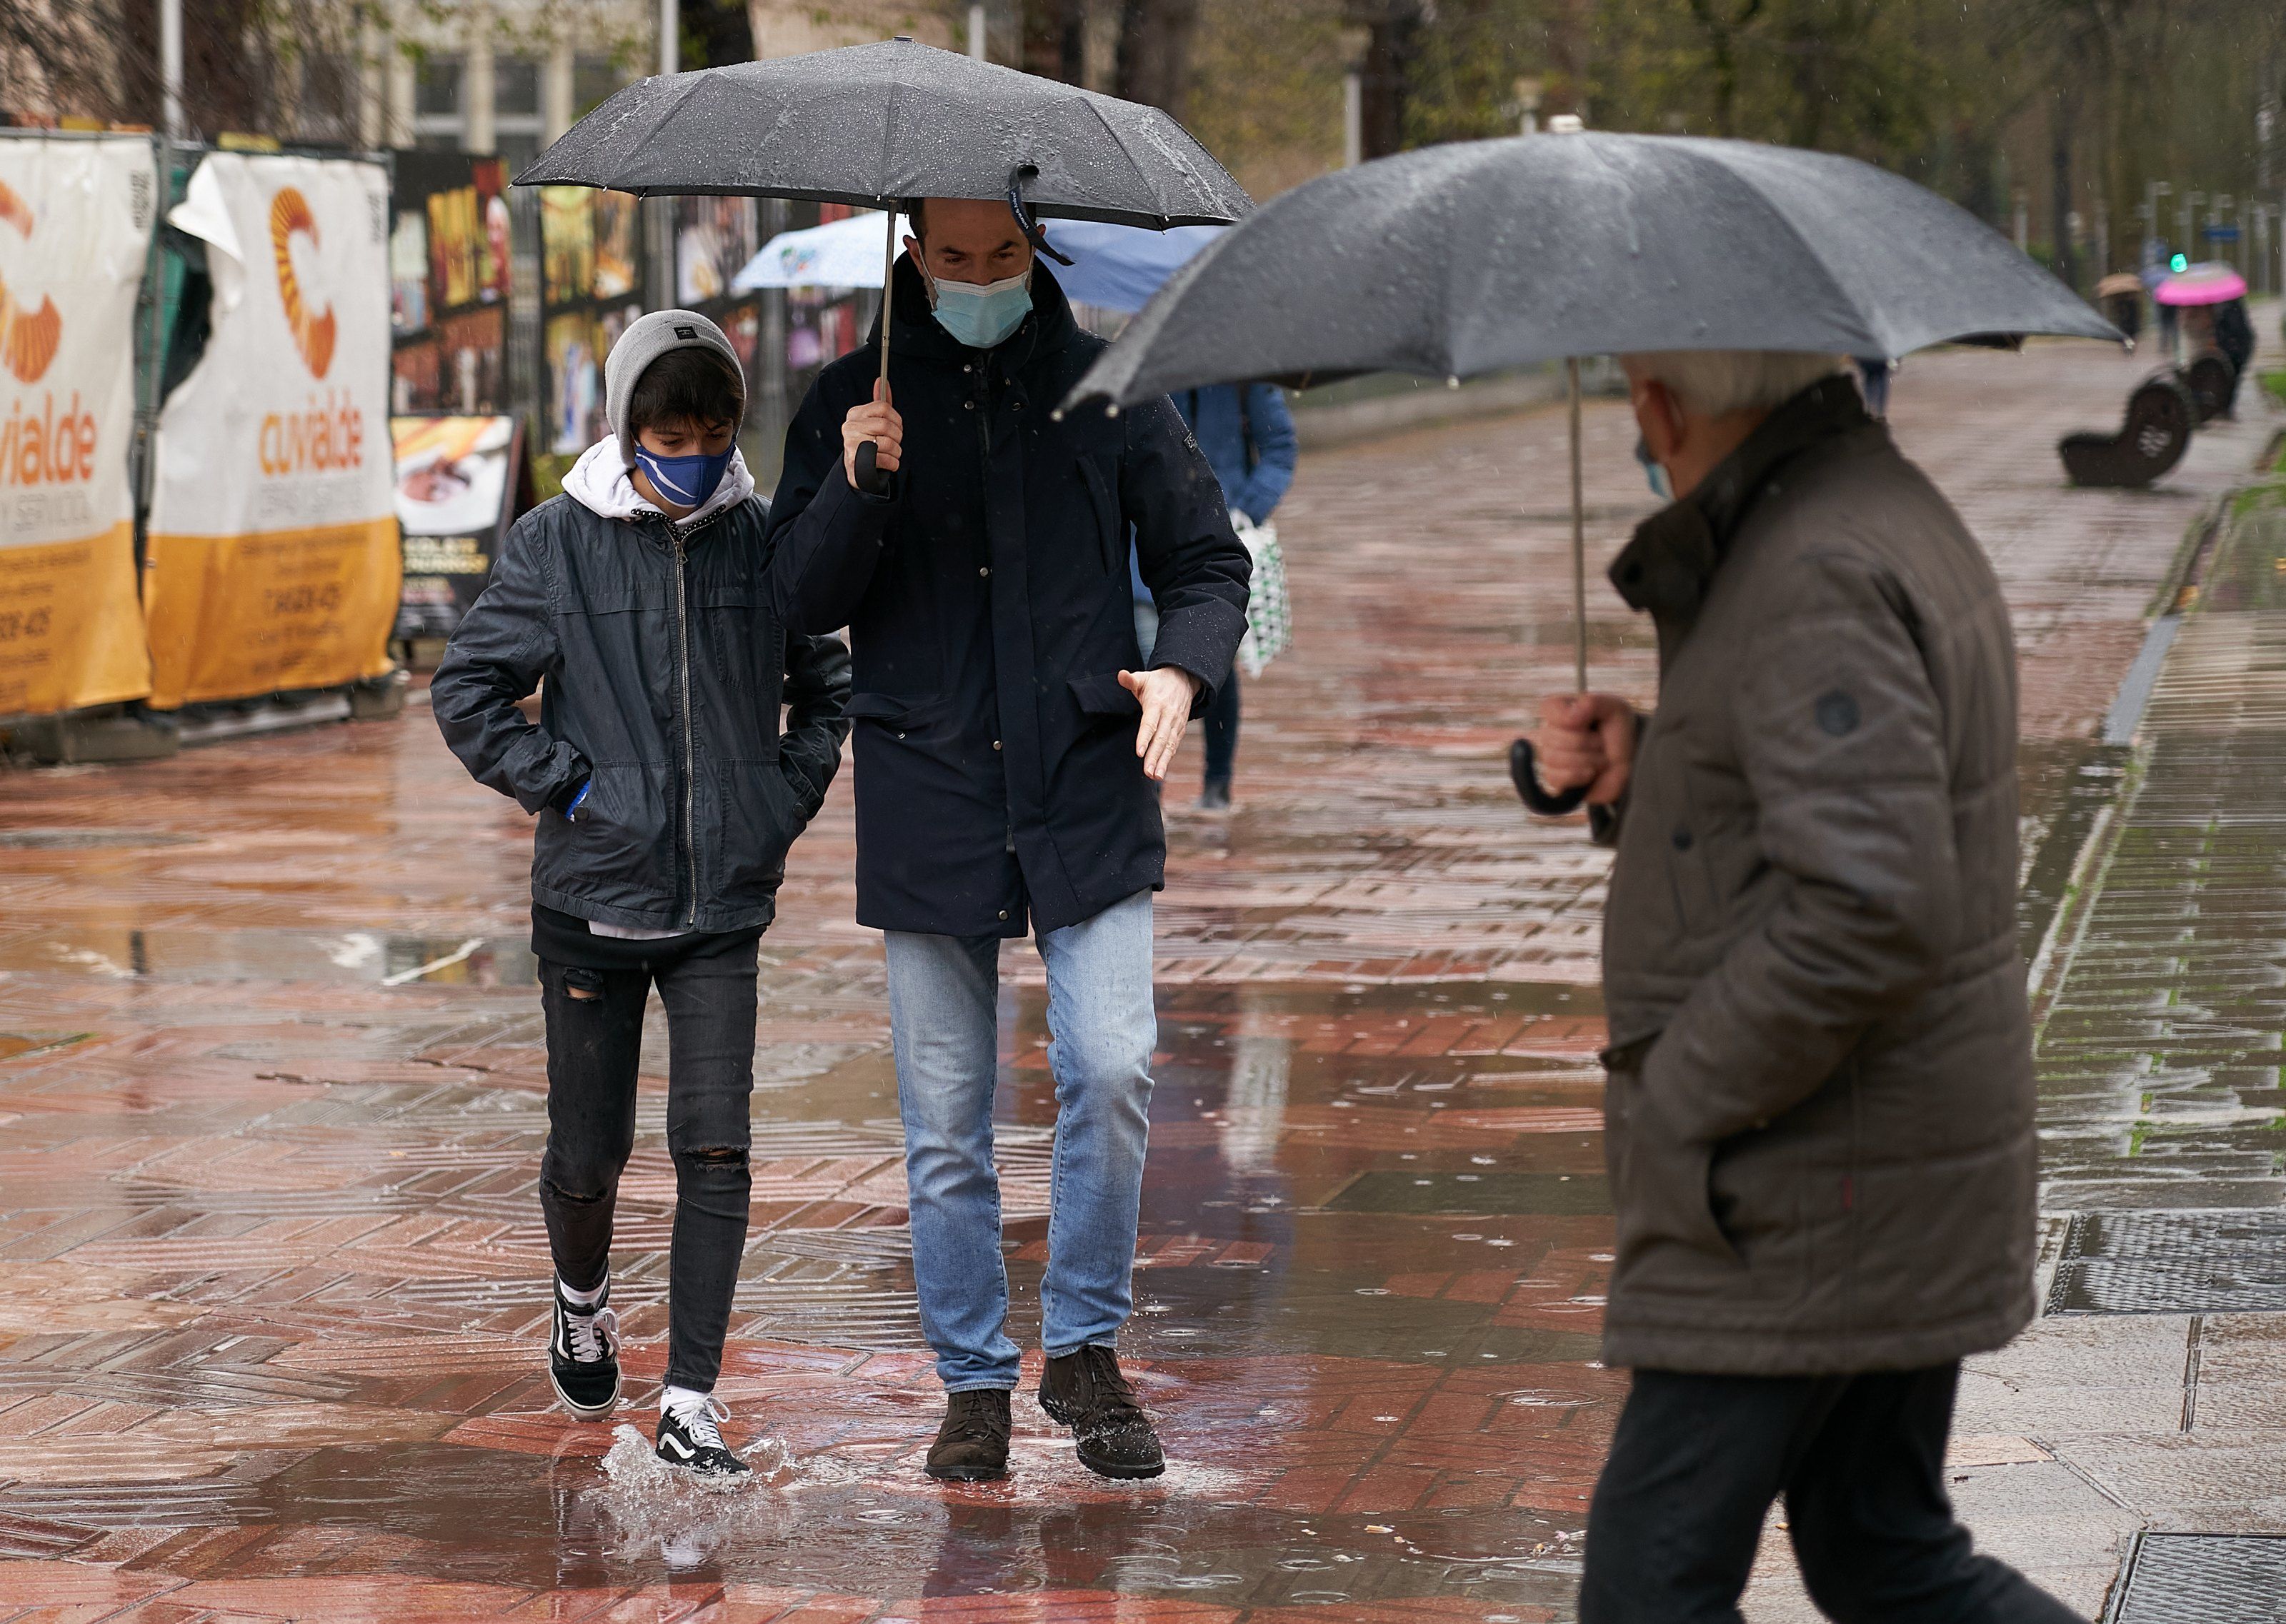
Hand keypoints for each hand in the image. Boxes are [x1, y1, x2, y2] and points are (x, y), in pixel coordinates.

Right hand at [841, 379, 901, 489]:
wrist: (857, 471)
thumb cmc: (869, 443)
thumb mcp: (873, 422)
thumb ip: (879, 404)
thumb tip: (882, 380)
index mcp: (855, 414)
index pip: (883, 407)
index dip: (896, 419)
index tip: (896, 427)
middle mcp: (850, 426)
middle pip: (887, 425)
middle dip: (898, 437)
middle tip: (894, 443)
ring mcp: (851, 444)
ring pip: (888, 443)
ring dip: (896, 452)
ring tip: (891, 455)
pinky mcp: (857, 461)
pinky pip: (886, 459)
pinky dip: (893, 464)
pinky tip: (888, 464)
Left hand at [1120, 666, 1202, 781]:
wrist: (1183, 679)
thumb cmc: (1158, 682)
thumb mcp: (1144, 677)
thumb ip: (1131, 679)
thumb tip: (1121, 675)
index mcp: (1157, 704)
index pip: (1150, 723)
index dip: (1145, 738)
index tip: (1139, 752)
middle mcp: (1168, 715)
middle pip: (1161, 738)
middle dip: (1155, 757)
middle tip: (1148, 772)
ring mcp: (1175, 724)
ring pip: (1169, 745)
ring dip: (1163, 762)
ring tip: (1156, 776)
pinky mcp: (1179, 729)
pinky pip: (1174, 746)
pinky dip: (1168, 758)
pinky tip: (1161, 771)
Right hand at [1534, 693, 1636, 804]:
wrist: (1630, 765)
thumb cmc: (1620, 734)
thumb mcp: (1616, 709)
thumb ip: (1594, 702)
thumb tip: (1571, 716)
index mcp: (1563, 711)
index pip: (1549, 708)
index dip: (1567, 716)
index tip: (1588, 722)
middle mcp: (1551, 732)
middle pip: (1552, 736)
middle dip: (1584, 742)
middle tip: (1601, 743)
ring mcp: (1550, 757)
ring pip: (1553, 758)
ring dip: (1586, 760)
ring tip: (1600, 759)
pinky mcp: (1554, 779)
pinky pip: (1553, 777)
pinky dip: (1577, 775)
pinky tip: (1590, 773)